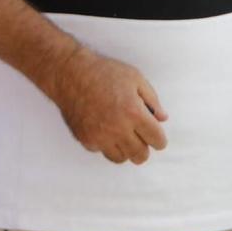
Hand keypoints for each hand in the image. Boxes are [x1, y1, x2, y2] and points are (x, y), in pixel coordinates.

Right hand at [44, 45, 167, 164]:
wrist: (69, 73)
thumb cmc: (103, 72)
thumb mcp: (135, 78)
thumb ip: (152, 100)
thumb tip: (162, 118)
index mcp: (134, 113)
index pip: (158, 141)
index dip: (159, 138)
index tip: (154, 133)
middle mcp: (118, 128)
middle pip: (141, 156)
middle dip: (144, 147)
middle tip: (139, 136)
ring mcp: (100, 136)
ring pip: (121, 158)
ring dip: (125, 149)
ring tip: (122, 134)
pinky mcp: (85, 139)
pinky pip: (102, 151)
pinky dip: (106, 144)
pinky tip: (104, 129)